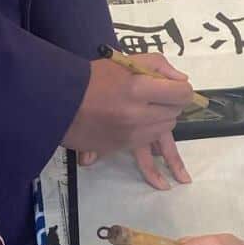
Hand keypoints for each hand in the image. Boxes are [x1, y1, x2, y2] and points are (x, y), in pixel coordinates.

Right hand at [63, 54, 193, 188]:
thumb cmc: (95, 77)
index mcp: (139, 88)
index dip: (182, 89)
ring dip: (163, 123)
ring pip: (164, 133)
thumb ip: (159, 66)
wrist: (61, 101)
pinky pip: (144, 159)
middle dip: (172, 104)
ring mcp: (130, 134)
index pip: (180, 94)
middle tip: (159, 96)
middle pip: (174, 114)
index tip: (177, 87)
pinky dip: (154, 169)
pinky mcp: (121, 147)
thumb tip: (181, 80)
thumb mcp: (128, 60)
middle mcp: (137, 114)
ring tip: (156, 118)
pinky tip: (166, 184)